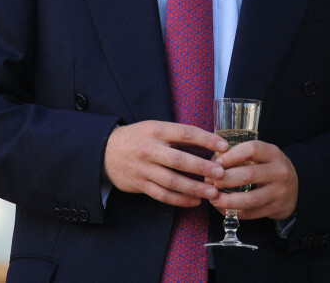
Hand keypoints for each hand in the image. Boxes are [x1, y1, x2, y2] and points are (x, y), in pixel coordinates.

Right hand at [102, 120, 228, 207]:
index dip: (206, 139)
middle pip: (179, 160)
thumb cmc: (137, 138)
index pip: (185, 133)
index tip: (223, 146)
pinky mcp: (140, 185)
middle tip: (220, 173)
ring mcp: (144, 169)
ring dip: (194, 188)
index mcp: (156, 130)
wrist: (105, 151)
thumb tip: (208, 142)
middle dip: (202, 167)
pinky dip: (180, 199)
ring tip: (212, 192)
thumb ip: (178, 136)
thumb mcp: (155, 128)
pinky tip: (194, 201)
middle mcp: (150, 149)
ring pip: (172, 181)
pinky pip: (163, 195)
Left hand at [208, 140, 297, 220]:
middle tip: (210, 181)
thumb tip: (213, 162)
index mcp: (273, 153)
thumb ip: (242, 155)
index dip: (231, 155)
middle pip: (248, 175)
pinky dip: (235, 212)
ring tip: (213, 198)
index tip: (216, 161)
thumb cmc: (270, 167)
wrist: (295, 187)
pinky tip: (223, 208)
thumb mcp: (263, 155)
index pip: (251, 150)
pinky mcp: (275, 208)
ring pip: (250, 199)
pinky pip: (252, 213)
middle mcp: (278, 171)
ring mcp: (278, 192)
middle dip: (225, 179)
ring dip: (228, 200)